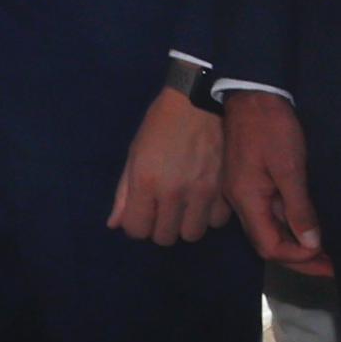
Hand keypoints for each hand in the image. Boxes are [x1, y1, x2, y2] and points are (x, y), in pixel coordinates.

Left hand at [107, 86, 229, 244]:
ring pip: (192, 235)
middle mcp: (174, 193)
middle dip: (159, 227)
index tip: (141, 213)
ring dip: (185, 225)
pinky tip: (204, 200)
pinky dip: (209, 216)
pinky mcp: (225, 191)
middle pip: (165, 238)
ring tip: (184, 207)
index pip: (137, 230)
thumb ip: (124, 192)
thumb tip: (115, 225)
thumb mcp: (134, 154)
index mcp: (146, 182)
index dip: (136, 225)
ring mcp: (202, 194)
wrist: (198, 103)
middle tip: (162, 210)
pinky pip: (216, 222)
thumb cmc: (160, 125)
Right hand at [222, 91, 328, 270]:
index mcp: (246, 200)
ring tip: (325, 249)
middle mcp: (240, 202)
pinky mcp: (250, 181)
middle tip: (331, 265)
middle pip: (267, 243)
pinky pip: (269, 213)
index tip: (327, 257)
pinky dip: (289, 224)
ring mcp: (244, 191)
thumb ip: (298, 208)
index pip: (270, 246)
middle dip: (299, 258)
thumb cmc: (271, 128)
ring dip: (295, 243)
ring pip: (269, 229)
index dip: (299, 257)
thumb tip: (311, 244)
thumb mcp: (290, 168)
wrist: (251, 93)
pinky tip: (308, 224)